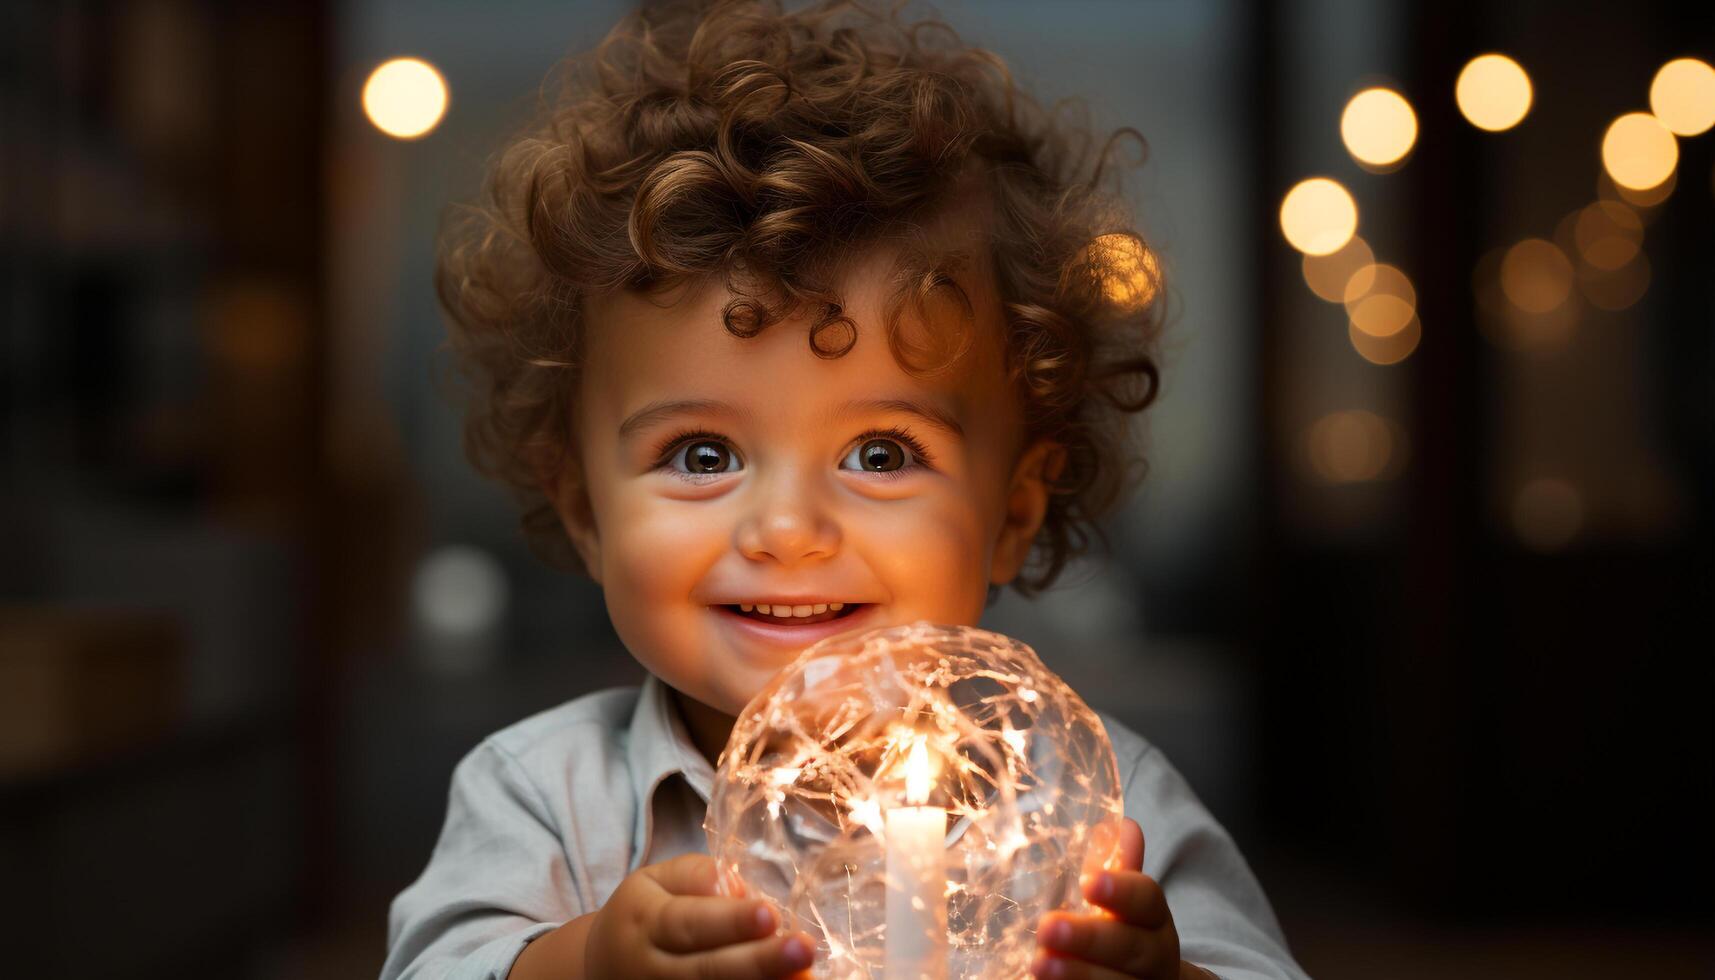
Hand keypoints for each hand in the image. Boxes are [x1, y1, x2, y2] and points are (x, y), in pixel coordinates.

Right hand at [583, 853, 815, 978]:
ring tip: (804, 977)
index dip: (730, 921)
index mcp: (644, 922)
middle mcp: (651, 968)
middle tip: (803, 949)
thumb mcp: (655, 880)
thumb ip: (696, 876)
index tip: (770, 914)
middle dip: (759, 961)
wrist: (604, 965)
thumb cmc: (644, 913)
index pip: (689, 922)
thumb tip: (737, 887)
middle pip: (708, 969)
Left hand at [1029, 818, 1209, 979]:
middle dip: (1089, 940)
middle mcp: (1152, 959)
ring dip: (1077, 975)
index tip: (1089, 882)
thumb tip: (1123, 825)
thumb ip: (1121, 868)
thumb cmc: (1126, 934)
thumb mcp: (1127, 903)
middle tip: (1047, 928)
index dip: (1121, 891)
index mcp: (1154, 921)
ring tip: (1039, 964)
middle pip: (1128, 948)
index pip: (1147, 900)